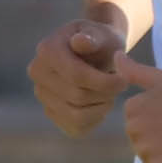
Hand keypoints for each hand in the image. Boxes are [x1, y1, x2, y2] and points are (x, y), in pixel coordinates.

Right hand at [30, 16, 127, 136]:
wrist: (95, 51)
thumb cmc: (102, 41)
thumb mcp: (103, 34)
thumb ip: (94, 38)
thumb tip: (80, 41)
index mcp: (47, 50)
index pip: (77, 76)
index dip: (105, 82)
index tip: (124, 79)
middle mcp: (37, 72)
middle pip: (77, 96)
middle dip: (105, 94)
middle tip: (120, 85)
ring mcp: (42, 94)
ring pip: (76, 115)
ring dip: (101, 107)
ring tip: (111, 93)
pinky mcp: (51, 112)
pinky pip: (75, 127)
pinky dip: (94, 119)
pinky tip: (101, 103)